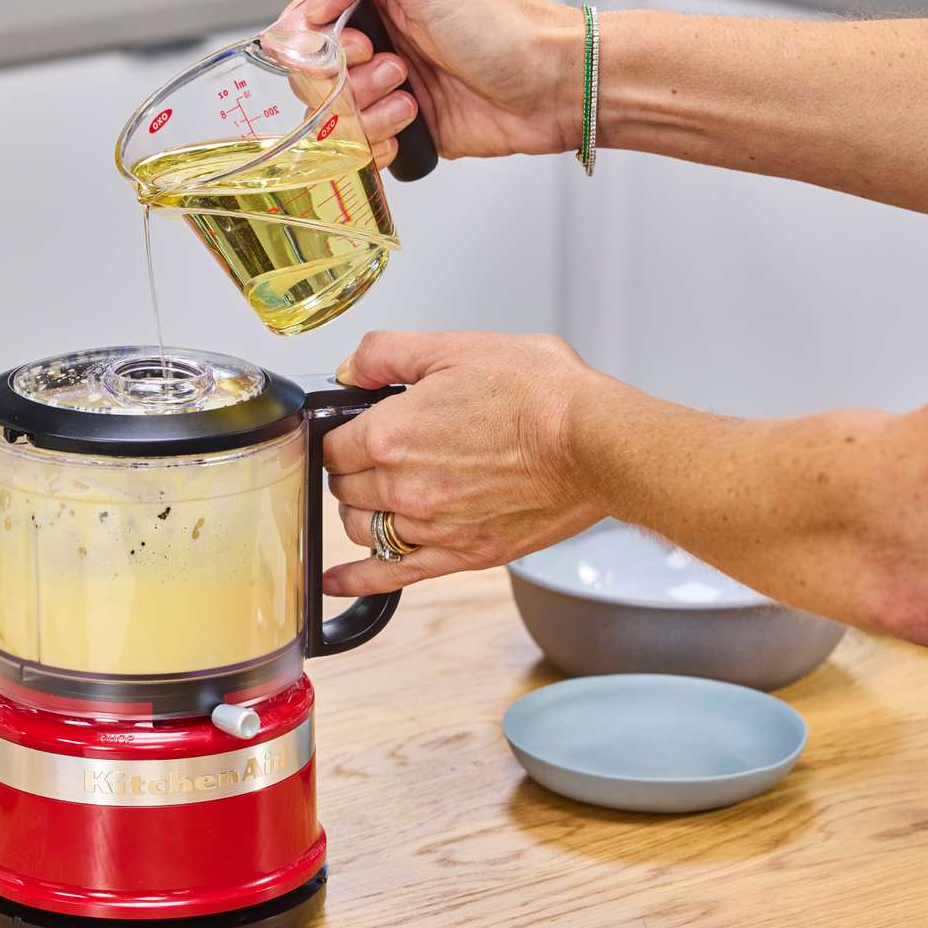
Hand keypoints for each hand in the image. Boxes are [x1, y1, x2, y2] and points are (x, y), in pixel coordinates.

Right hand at [278, 0, 579, 167]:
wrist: (548, 84)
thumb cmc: (501, 27)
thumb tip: (313, 2)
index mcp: (377, 3)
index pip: (306, 25)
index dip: (314, 42)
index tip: (351, 44)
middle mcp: (378, 46)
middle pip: (314, 77)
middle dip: (348, 80)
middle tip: (394, 67)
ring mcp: (387, 91)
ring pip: (335, 118)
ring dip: (370, 112)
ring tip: (413, 97)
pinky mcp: (402, 131)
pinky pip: (361, 150)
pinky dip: (379, 143)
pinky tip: (412, 123)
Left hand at [322, 331, 607, 594]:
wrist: (594, 442)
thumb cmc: (540, 395)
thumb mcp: (457, 346)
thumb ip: (388, 353)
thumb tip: (350, 367)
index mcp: (392, 435)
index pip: (333, 446)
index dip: (343, 434)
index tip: (356, 431)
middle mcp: (402, 486)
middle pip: (345, 488)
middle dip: (354, 470)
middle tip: (379, 455)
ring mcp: (430, 526)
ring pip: (363, 529)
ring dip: (364, 512)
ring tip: (382, 495)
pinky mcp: (462, 554)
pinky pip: (392, 575)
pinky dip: (357, 579)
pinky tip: (336, 581)